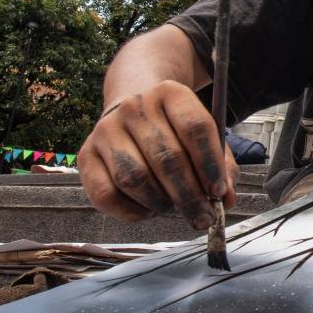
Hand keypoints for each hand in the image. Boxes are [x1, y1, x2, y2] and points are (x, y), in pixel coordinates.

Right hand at [78, 80, 238, 228]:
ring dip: (161, 204)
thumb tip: (226, 200)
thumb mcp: (204, 136)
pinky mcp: (86, 155)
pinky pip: (107, 194)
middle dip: (190, 196)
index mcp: (170, 94)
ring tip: (175, 210)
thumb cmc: (174, 130)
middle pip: (167, 158)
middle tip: (203, 218)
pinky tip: (149, 211)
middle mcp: (135, 107)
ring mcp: (106, 130)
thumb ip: (221, 166)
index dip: (210, 165)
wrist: (130, 109)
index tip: (218, 191)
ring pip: (136, 179)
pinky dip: (132, 212)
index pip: (195, 128)